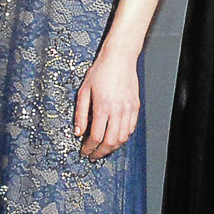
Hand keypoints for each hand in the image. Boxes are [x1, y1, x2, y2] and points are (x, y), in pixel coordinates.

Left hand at [73, 44, 141, 160]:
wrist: (119, 58)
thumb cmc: (100, 71)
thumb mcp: (83, 91)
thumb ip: (80, 114)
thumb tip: (78, 132)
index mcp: (103, 107)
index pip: (96, 136)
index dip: (89, 148)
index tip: (84, 151)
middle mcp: (118, 110)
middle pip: (111, 142)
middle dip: (101, 153)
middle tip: (93, 155)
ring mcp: (129, 109)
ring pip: (123, 138)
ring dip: (112, 147)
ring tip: (103, 149)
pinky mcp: (136, 107)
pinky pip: (131, 128)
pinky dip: (123, 137)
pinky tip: (115, 137)